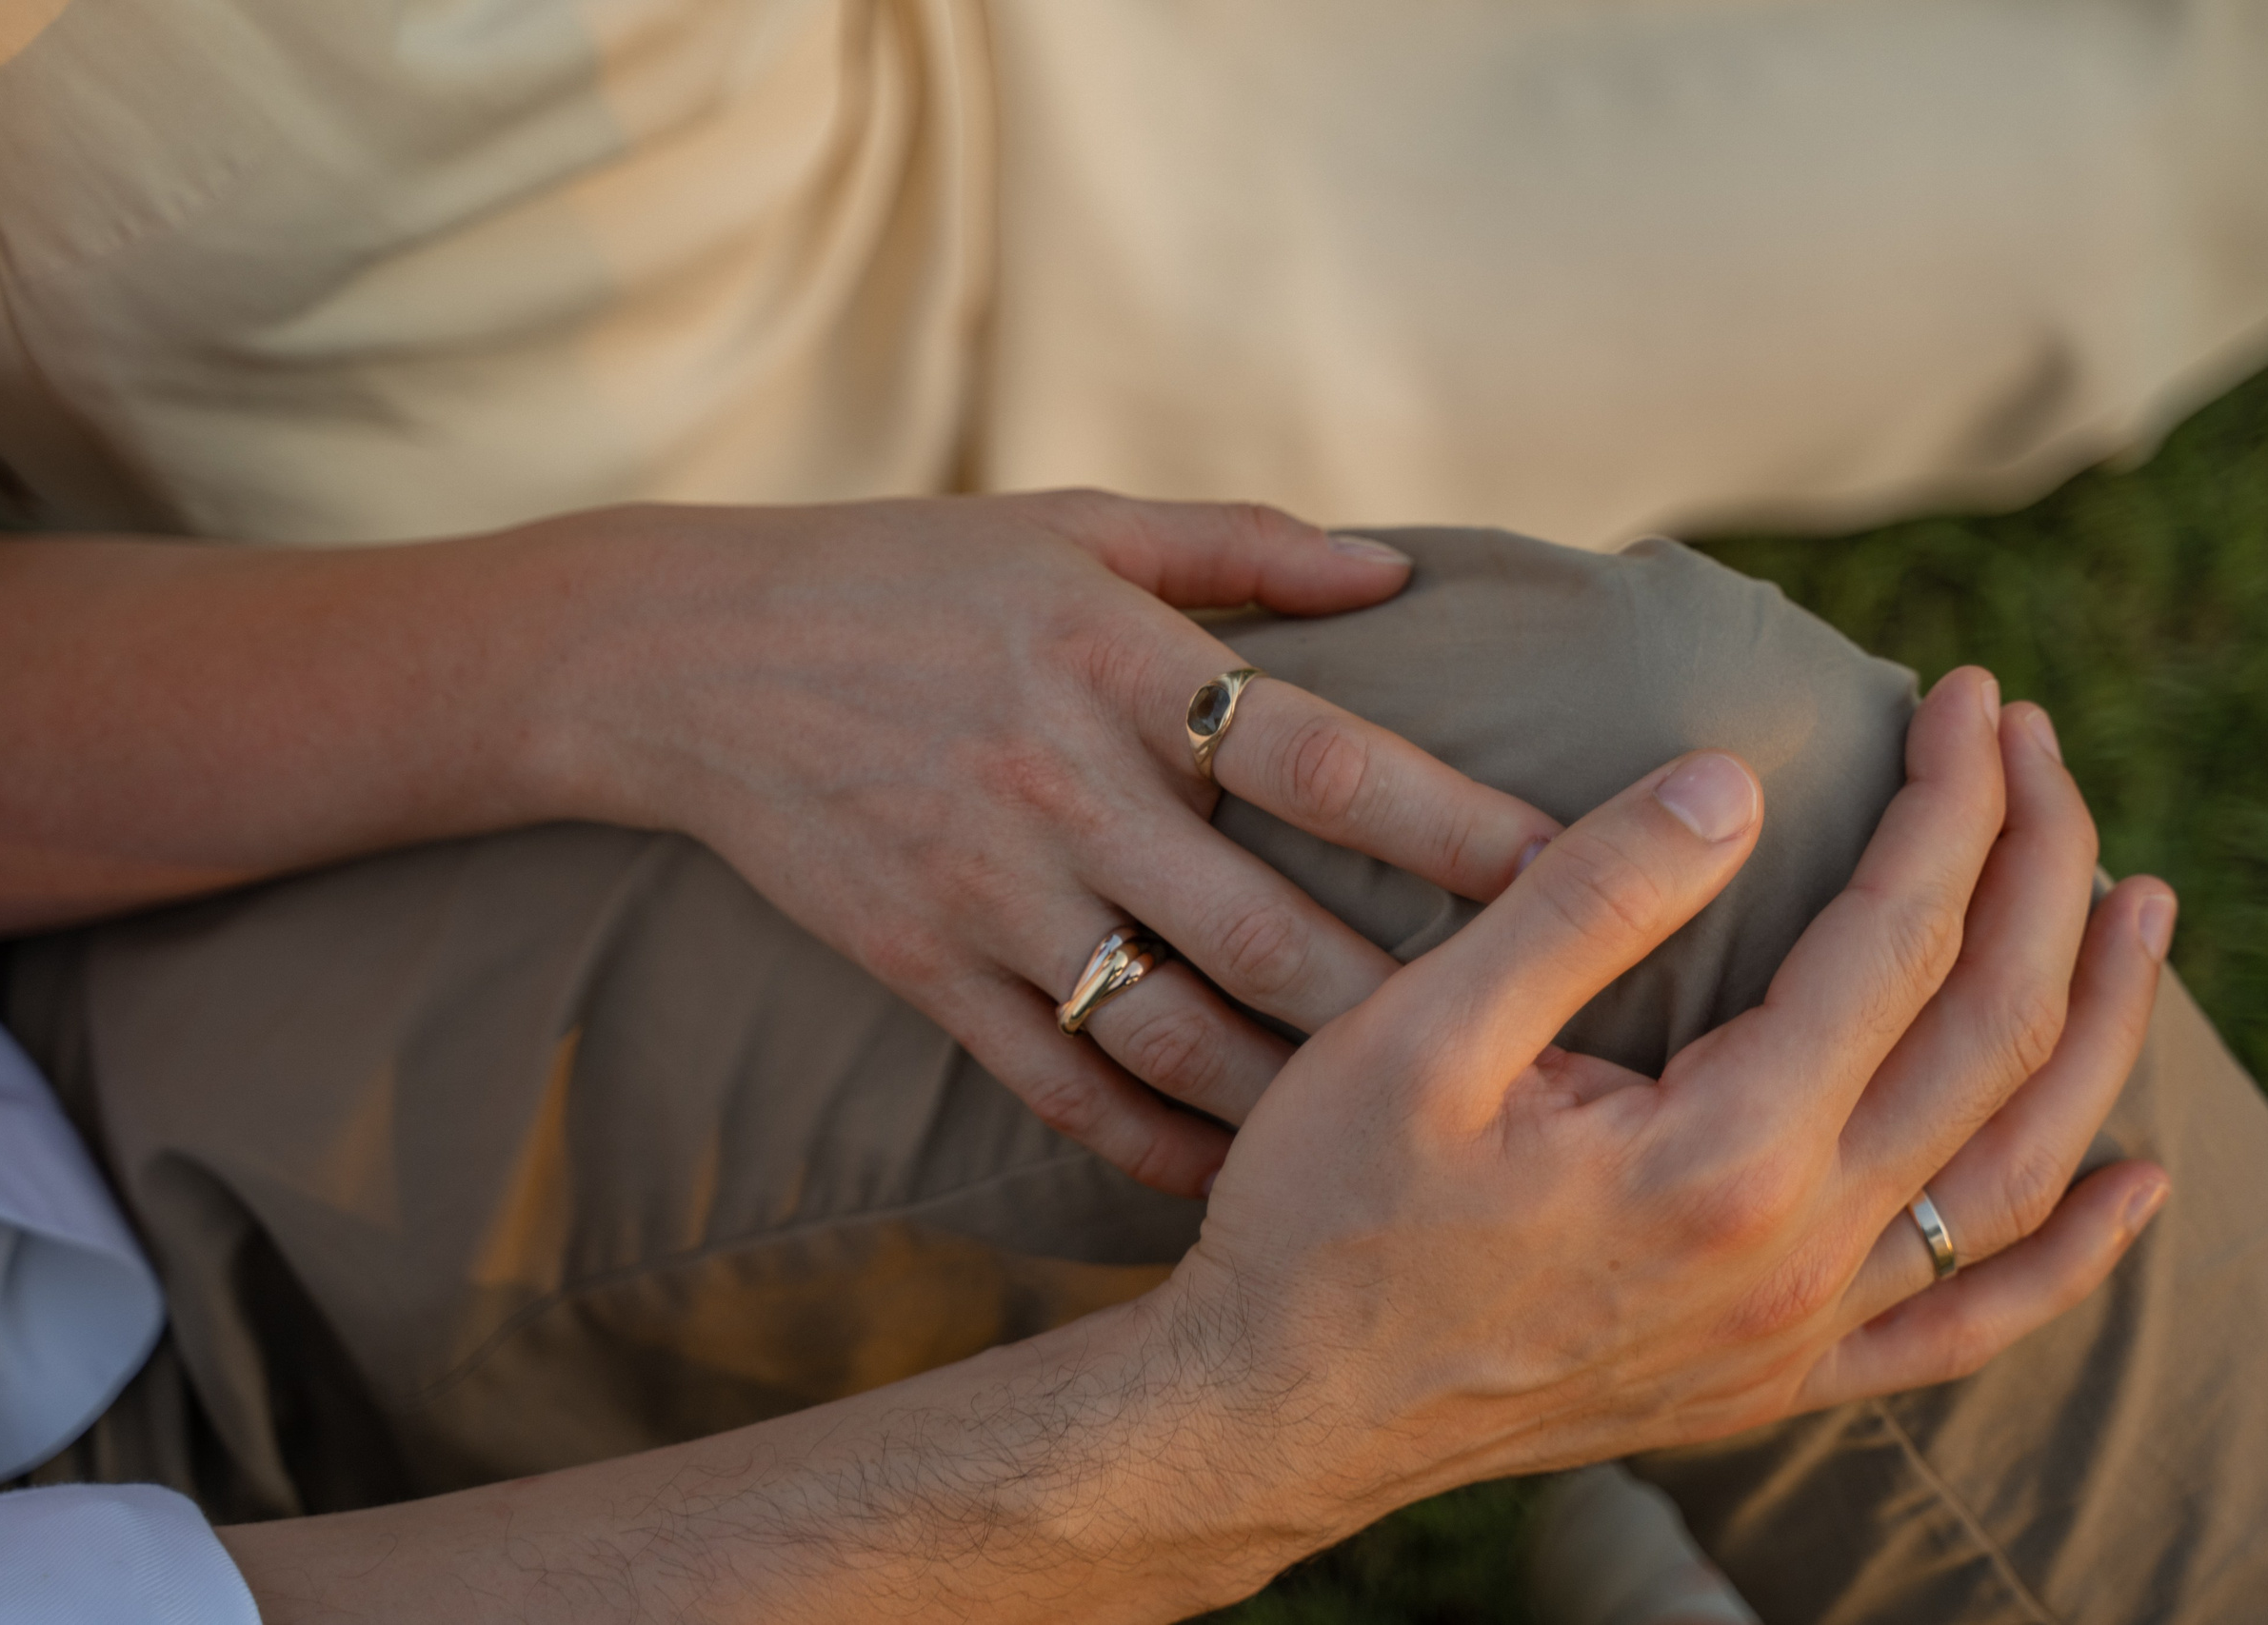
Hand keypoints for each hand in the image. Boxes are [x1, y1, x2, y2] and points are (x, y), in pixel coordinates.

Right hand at [547, 491, 1559, 1194]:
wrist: (686, 657)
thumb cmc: (906, 575)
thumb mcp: (1070, 524)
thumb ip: (1240, 546)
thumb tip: (1398, 571)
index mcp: (1119, 661)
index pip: (1326, 757)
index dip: (1459, 827)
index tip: (1581, 878)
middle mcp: (1063, 787)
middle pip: (1270, 927)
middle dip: (1415, 1009)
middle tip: (1537, 1070)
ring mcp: (989, 893)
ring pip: (1173, 1033)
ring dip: (1300, 1101)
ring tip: (1414, 1148)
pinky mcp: (925, 969)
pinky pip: (1058, 1085)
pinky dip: (1154, 1146)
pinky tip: (1243, 1178)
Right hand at [1169, 667, 2174, 1500]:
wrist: (1280, 1411)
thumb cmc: (1330, 1211)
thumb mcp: (1424, 1032)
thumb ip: (1591, 900)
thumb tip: (1736, 783)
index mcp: (1724, 1153)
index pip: (1899, 938)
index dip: (1952, 802)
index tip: (1966, 695)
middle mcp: (1798, 1252)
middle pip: (1990, 1030)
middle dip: (2040, 867)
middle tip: (2041, 745)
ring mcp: (1800, 1330)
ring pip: (2016, 1164)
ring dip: (2099, 1024)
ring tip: (2141, 905)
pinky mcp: (1775, 1380)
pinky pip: (1968, 1321)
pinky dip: (2067, 1253)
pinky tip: (2133, 1187)